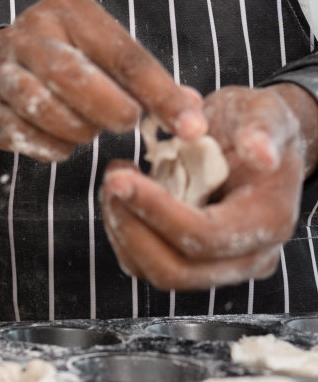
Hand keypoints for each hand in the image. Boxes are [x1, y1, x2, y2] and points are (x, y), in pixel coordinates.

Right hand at [0, 0, 206, 162]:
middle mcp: (29, 33)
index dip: (161, 95)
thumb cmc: (68, 59)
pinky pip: (26, 135)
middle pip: (75, 76)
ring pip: (45, 108)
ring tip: (91, 130)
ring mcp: (2, 68)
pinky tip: (62, 141)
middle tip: (129, 124)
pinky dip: (53, 147)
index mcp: (69, 11)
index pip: (124, 56)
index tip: (191, 128)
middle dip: (112, 110)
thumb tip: (191, 116)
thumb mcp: (106, 55)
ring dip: (80, 130)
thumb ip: (148, 83)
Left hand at [101, 84, 317, 288]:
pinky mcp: (193, 262)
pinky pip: (146, 263)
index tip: (119, 179)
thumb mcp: (264, 110)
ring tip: (113, 182)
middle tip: (111, 180)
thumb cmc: (254, 125)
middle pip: (177, 269)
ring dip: (123, 230)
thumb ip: (263, 128)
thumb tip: (261, 154)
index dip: (157, 211)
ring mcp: (221, 266)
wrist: (250, 139)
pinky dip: (124, 233)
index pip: (206, 236)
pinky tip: (120, 196)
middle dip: (132, 227)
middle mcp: (250, 256)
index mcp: (269, 222)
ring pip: (156, 271)